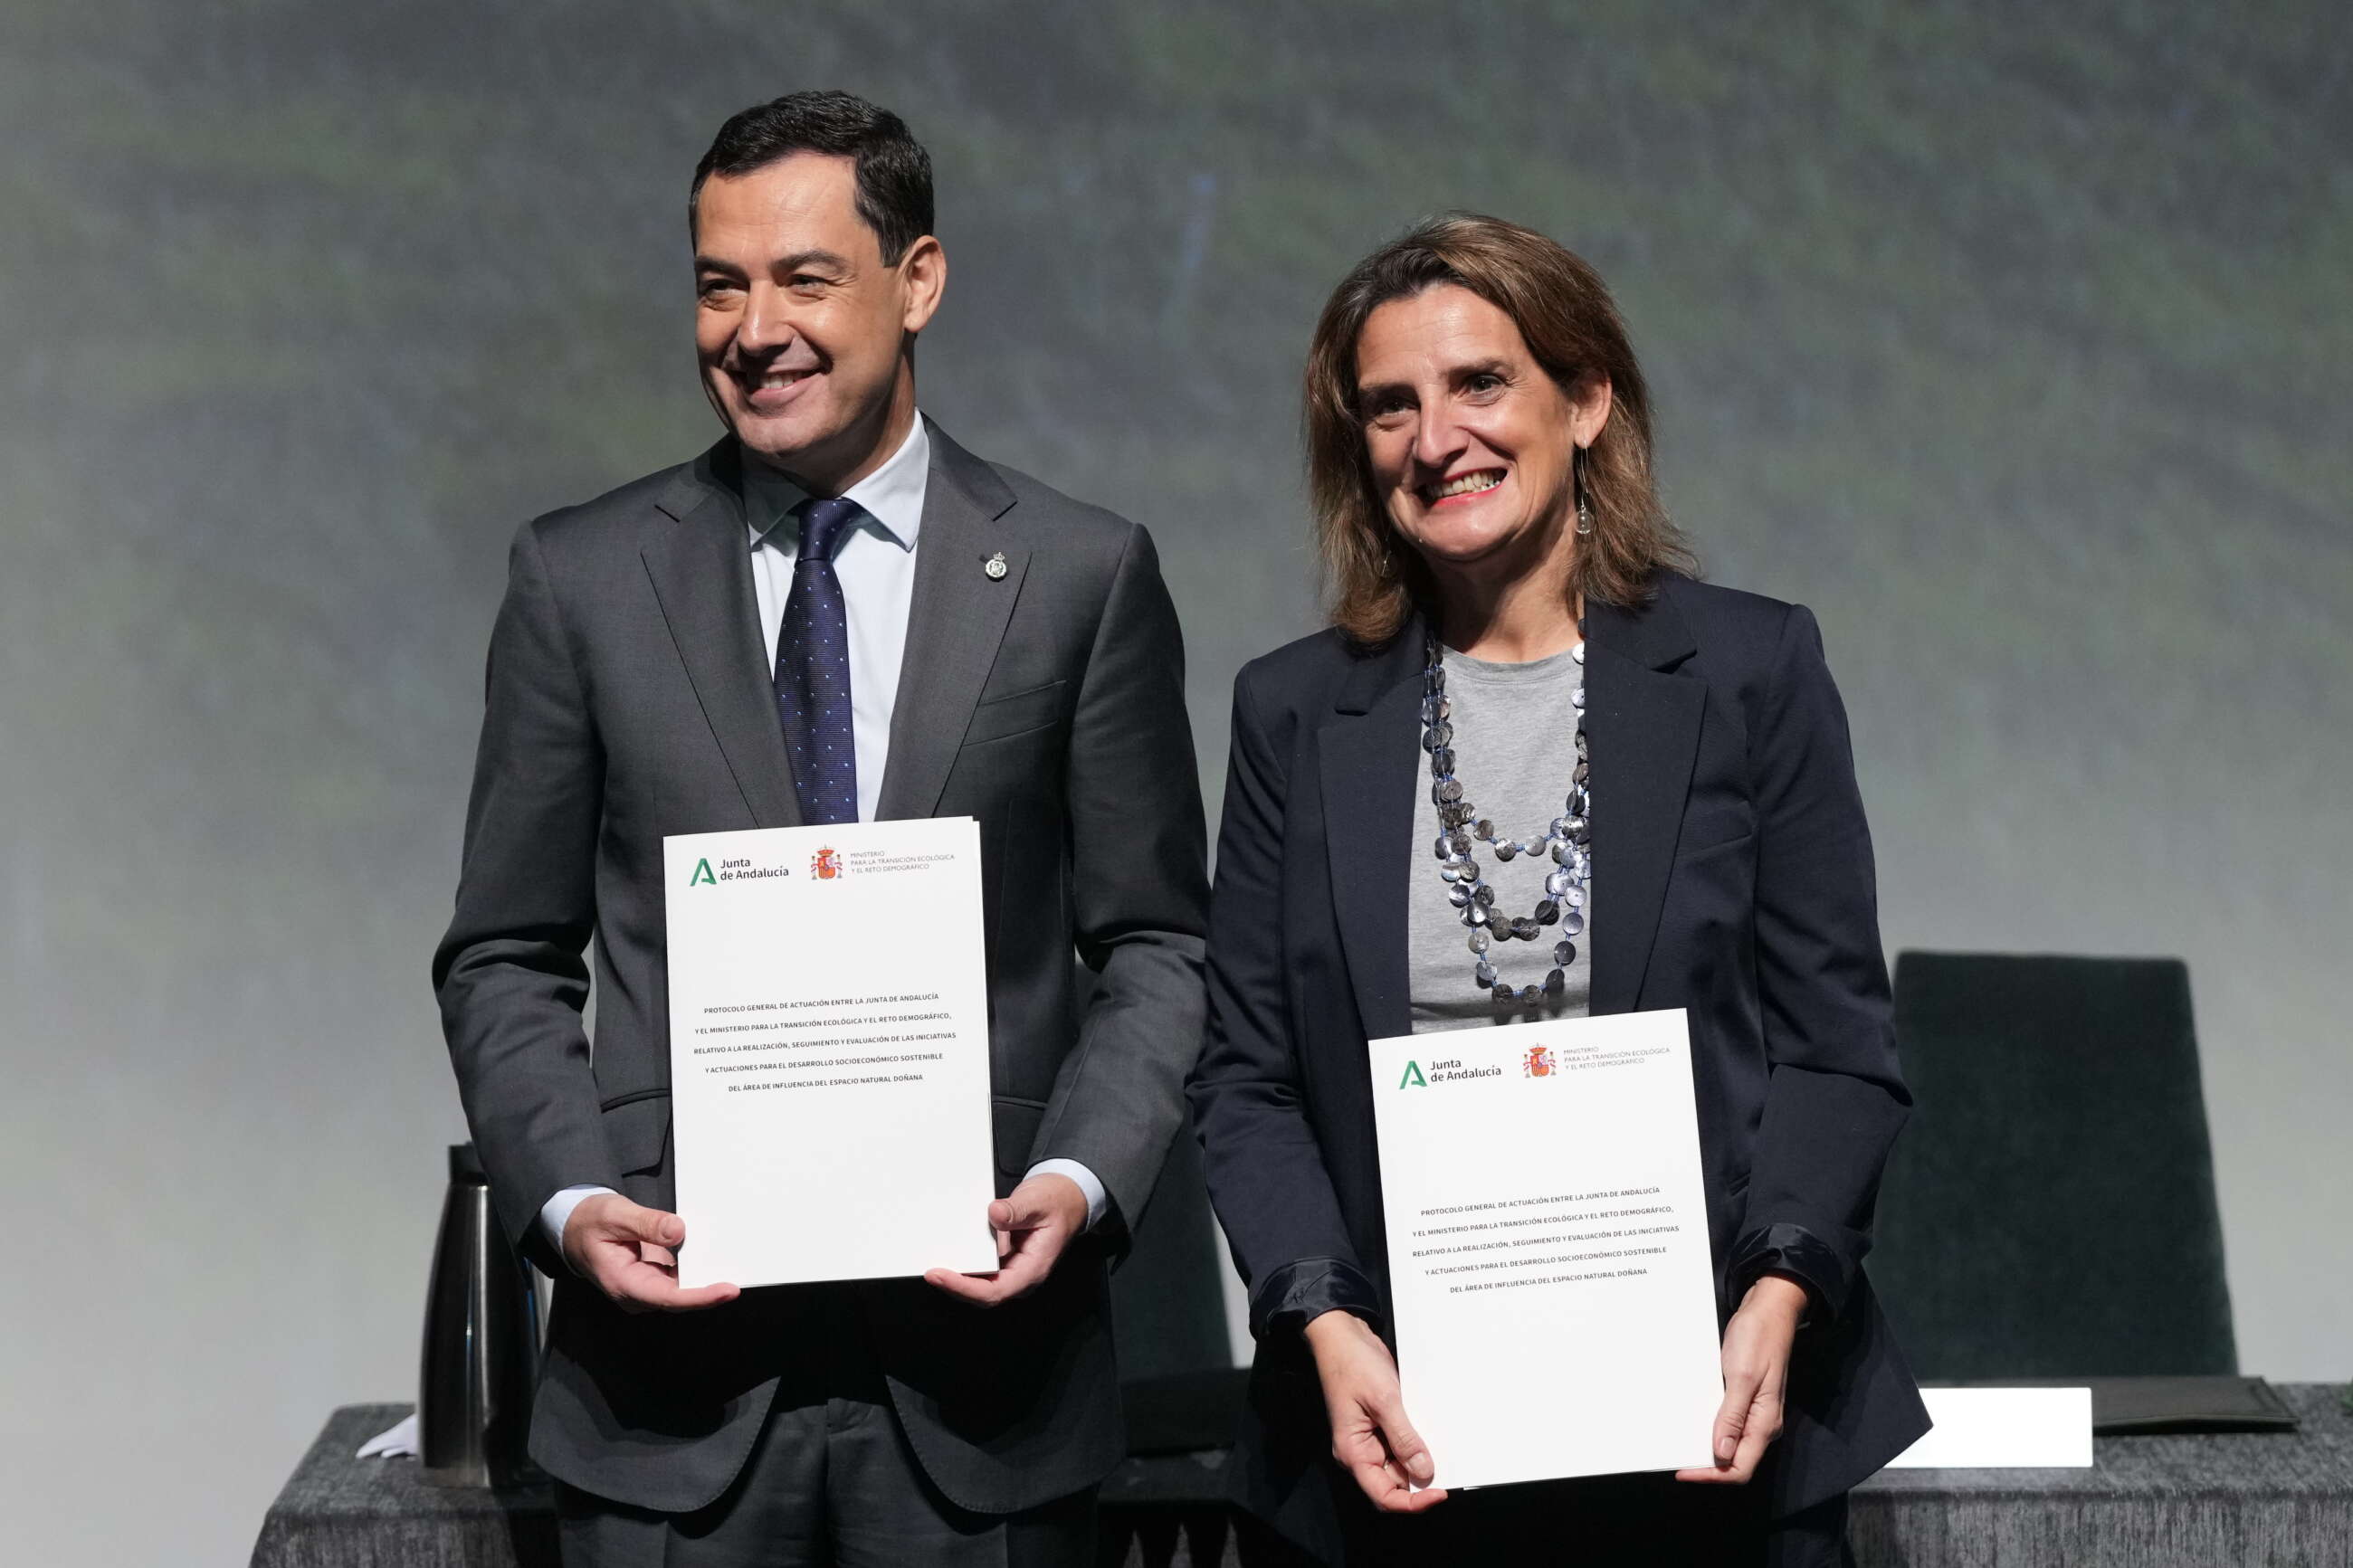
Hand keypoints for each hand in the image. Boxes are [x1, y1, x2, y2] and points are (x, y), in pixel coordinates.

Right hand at [561, 1192, 740, 1313]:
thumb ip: (646, 1223)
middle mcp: (637, 1293)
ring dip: (706, 1277)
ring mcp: (646, 1287)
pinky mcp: (653, 1278)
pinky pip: (680, 1278)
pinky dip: (697, 1267)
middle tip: (741, 1273)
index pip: (668, 1297)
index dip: (700, 1296)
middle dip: (711, 1288)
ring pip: (683, 1289)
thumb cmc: (590, 1221)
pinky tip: (713, 1255)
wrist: (575, 1227)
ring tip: (732, 1261)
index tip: (728, 1290)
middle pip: (681, 1298)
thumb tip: (678, 1231)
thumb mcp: (615, 1214)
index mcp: (623, 1283)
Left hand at [923, 1172, 1087, 1306]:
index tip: (941, 1275)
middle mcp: (1021, 1275)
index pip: (995, 1291)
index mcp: (1033, 1268)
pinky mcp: (1004, 1260)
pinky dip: (964, 1264)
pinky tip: (949, 1254)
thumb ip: (1017, 1210)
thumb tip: (995, 1213)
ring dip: (957, 1277)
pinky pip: (981, 1270)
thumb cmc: (1057, 1203)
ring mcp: (1012, 1269)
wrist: (1067, 1199)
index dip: (965, 1288)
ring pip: (980, 1284)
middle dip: (955, 1286)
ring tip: (934, 1264)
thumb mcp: (1039, 1201)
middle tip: (930, 1271)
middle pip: (983, 1294)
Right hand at [1303, 1309, 1446, 1513]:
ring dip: (1421, 1459)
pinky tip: (1432, 1431)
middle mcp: (1361, 1452)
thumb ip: (1403, 1438)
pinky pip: (1401, 1444)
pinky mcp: (1380, 1425)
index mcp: (1353, 1453)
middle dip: (1420, 1479)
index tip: (1440, 1492)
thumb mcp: (1383, 1400)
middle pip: (1394, 1484)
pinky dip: (1417, 1442)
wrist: (1342, 1335)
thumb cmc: (1352, 1365)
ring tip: (1442, 1446)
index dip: (1412, 1502)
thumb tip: (1425, 1471)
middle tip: (1447, 1467)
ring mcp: (1370, 1439)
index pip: (1384, 1496)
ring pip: (1400, 1465)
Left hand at [1676, 1274, 1807, 1483]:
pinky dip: (1709, 1426)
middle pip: (1734, 1460)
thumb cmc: (1758, 1339)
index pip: (1740, 1468)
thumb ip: (1733, 1417)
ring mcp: (1755, 1412)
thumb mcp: (1743, 1377)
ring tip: (1679, 1442)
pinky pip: (1728, 1423)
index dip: (1712, 1475)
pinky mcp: (1746, 1399)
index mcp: (1765, 1423)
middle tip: (1676, 1458)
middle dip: (1706, 1465)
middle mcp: (1762, 1423)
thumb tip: (1722, 1455)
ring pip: (1730, 1443)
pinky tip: (1692, 1420)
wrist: (1768, 1311)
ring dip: (1706, 1446)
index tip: (1684, 1470)